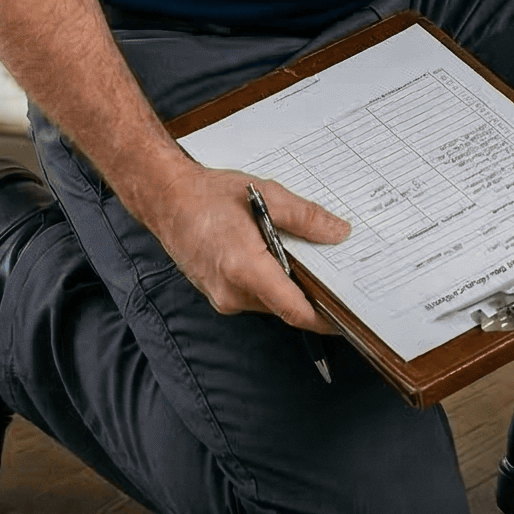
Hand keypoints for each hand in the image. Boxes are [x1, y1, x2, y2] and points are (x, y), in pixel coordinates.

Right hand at [148, 164, 349, 334]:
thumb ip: (305, 217)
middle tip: (337, 274)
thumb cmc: (207, 195)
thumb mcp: (266, 195)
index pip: (294, 310)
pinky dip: (271, 282)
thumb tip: (337, 233)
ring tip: (304, 256)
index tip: (347, 317)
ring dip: (289, 285)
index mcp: (245, 269)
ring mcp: (223, 298)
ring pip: (271, 302)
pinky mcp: (219, 295)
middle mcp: (232, 292)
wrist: (166, 200)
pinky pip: (255, 297)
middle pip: (286, 307)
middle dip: (311, 293)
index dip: (325, 318)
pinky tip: (277, 257)